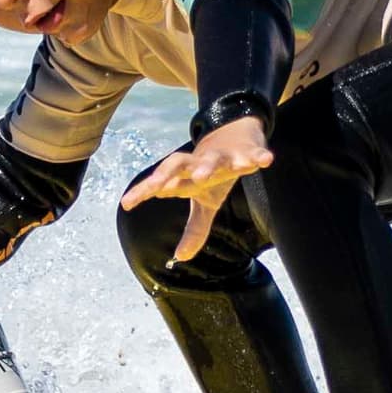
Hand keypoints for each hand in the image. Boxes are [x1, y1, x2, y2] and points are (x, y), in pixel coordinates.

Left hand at [119, 116, 271, 264]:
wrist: (238, 134)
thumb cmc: (215, 173)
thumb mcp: (205, 202)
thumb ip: (194, 229)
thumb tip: (180, 257)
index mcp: (187, 174)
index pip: (162, 181)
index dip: (145, 191)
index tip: (126, 203)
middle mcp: (201, 163)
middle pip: (180, 163)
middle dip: (170, 173)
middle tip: (158, 187)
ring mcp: (225, 156)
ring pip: (214, 159)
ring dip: (207, 166)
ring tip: (203, 176)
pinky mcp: (248, 151)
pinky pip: (253, 153)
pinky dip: (258, 156)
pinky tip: (265, 160)